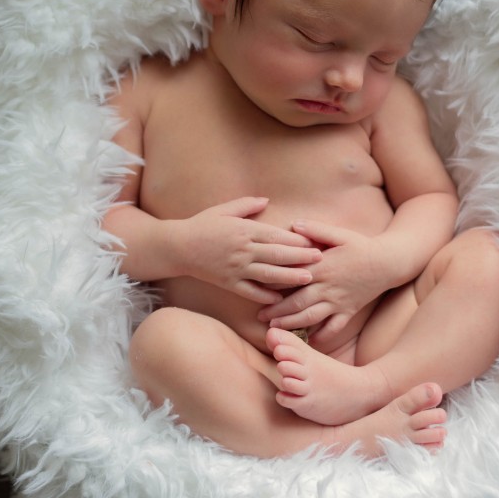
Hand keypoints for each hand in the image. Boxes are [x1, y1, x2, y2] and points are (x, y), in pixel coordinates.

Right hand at [180, 197, 321, 303]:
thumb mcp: (223, 210)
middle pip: (277, 255)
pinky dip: (265, 296)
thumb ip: (246, 205)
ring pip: (268, 275)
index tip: (314, 242)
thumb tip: (266, 200)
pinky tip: (280, 298)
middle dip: (301, 258)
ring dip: (290, 277)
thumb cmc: (202, 225)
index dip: (297, 240)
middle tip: (321, 260)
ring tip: (308, 279)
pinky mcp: (228, 283)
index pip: (276, 236)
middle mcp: (242, 250)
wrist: (177, 247)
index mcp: (244, 230)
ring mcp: (236, 268)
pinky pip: (250, 291)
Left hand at [257, 218, 390, 340]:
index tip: (258, 287)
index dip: (275, 283)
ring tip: (276, 329)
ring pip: (312, 317)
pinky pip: (334, 328)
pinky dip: (321, 336)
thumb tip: (293, 224)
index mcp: (323, 267)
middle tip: (260, 317)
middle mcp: (328, 287)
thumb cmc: (362, 246)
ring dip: (292, 324)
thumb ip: (316, 229)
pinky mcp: (349, 311)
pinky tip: (309, 341)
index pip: (293, 276)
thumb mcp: (340, 234)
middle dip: (277, 311)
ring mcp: (339, 301)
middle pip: (298, 302)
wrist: (389, 263)